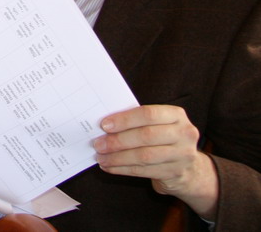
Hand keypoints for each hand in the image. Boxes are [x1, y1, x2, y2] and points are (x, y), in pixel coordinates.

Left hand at [94, 105, 217, 218]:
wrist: (189, 167)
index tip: (104, 125)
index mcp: (176, 115)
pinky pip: (144, 171)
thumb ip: (137, 121)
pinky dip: (123, 169)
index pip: (148, 114)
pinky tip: (110, 167)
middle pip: (146, 136)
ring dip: (118, 157)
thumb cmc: (164, 138)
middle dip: (118, 140)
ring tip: (101, 157)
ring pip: (144, 156)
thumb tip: (105, 125)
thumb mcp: (158, 124)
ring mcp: (183, 155)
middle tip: (98, 144)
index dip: (124, 120)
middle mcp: (184, 134)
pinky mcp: (176, 173)